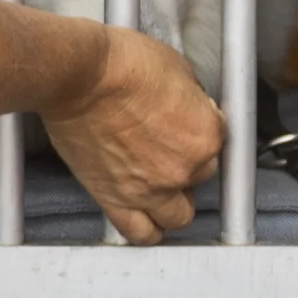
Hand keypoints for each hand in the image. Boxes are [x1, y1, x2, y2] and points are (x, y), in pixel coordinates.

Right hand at [40, 28, 222, 244]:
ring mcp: (150, 189)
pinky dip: (147, 229)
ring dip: (174, 203)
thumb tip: (190, 110)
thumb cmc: (122, 65)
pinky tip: (146, 219)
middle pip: (200, 178)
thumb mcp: (178, 69)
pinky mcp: (115, 199)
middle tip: (169, 150)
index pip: (218, 143)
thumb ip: (192, 102)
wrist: (79, 76)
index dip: (199, 131)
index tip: (185, 125)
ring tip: (162, 189)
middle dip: (188, 165)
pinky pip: (140, 232)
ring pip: (178, 216)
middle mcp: (185, 168)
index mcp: (206, 135)